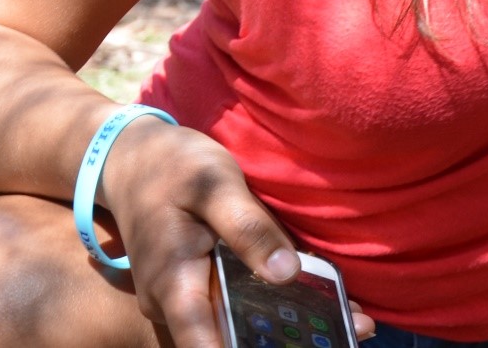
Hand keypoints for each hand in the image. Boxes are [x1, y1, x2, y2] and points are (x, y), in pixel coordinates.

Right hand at [95, 117, 376, 345]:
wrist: (134, 158)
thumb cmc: (174, 166)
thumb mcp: (214, 184)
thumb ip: (248, 228)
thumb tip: (286, 273)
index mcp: (172, 283)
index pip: (203, 342)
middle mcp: (172, 303)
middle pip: (229, 339)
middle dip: (285, 341)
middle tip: (354, 328)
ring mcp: (183, 298)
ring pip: (235, 324)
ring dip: (287, 326)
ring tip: (352, 319)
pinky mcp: (198, 286)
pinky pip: (235, 304)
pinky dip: (274, 306)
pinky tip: (323, 299)